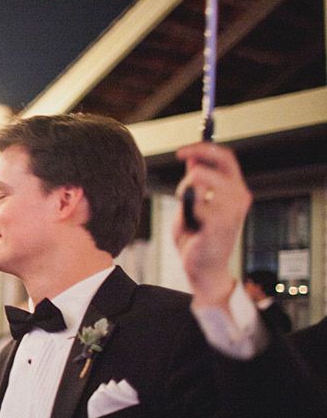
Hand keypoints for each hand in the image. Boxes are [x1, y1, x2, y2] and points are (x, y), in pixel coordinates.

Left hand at [173, 142, 251, 307]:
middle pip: (220, 159)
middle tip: (179, 159)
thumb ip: (195, 183)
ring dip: (186, 188)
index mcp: (234, 190)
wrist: (203, 269)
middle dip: (196, 156)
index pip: (226, 157)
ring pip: (201, 178)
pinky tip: (194, 224)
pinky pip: (195, 202)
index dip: (204, 147)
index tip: (183, 150)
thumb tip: (192, 160)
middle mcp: (239, 196)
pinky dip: (188, 210)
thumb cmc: (197, 239)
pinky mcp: (222, 222)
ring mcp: (233, 208)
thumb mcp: (192, 204)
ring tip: (188, 209)